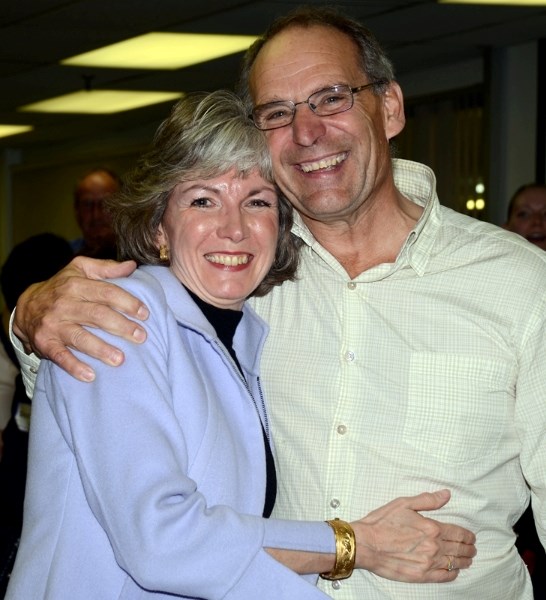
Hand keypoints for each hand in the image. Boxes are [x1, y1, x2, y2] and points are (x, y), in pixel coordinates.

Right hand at [13, 256, 147, 381]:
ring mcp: (54, 324)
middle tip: (141, 337)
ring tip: (120, 359)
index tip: (145, 314)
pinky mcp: (45, 342)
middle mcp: (65, 304)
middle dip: (121, 327)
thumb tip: (132, 265)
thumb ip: (106, 268)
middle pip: (97, 315)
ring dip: (101, 349)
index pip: (106, 292)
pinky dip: (74, 367)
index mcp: (76, 285)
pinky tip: (90, 375)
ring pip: (80, 337)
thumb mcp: (79, 270)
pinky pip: (60, 356)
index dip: (127, 302)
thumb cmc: (61, 287)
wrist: (26, 306)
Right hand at [352, 489, 475, 582]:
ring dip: (464, 561)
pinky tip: (454, 571)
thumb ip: (428, 500)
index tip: (471, 537)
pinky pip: (444, 577)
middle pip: (459, 549)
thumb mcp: (404, 503)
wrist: (366, 544)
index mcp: (431, 528)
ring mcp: (428, 563)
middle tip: (472, 549)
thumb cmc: (382, 522)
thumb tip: (446, 495)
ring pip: (454, 563)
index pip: (458, 533)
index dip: (468, 536)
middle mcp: (433, 547)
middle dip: (468, 549)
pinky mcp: (421, 575)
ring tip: (468, 559)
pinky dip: (453, 574)